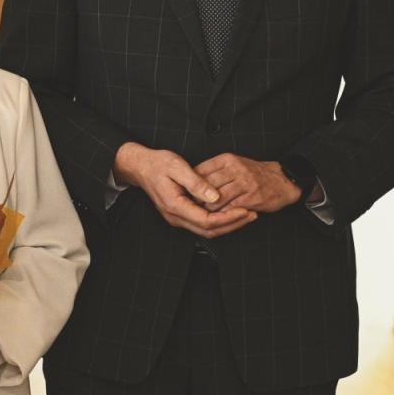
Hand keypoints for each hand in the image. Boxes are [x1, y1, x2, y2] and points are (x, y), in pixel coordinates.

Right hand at [114, 142, 257, 238]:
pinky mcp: (181, 215)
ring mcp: (178, 218)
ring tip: (247, 215)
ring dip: (228, 225)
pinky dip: (220, 221)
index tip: (246, 209)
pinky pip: (203, 224)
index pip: (207, 220)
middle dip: (233, 224)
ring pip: (207, 231)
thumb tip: (216, 197)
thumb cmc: (158, 164)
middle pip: (209, 231)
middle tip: (252, 214)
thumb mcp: (177, 167)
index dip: (229, 218)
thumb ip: (197, 183)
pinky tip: (232, 212)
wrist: (141, 167)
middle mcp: (175, 217)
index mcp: (175, 205)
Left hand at [195, 153, 302, 214]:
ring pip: (215, 199)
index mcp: (226, 160)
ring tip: (204, 213)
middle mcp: (235, 169)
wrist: (282, 181)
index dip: (190, 185)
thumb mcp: (232, 164)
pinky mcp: (251, 197)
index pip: (199, 171)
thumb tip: (190, 182)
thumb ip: (213, 171)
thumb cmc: (253, 174)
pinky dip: (221, 214)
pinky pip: (229, 209)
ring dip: (208, 209)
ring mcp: (244, 183)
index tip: (186, 194)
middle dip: (196, 199)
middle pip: (205, 186)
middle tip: (191, 207)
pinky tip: (219, 216)